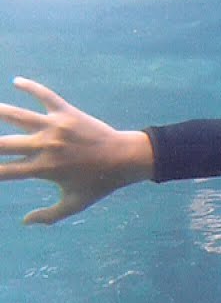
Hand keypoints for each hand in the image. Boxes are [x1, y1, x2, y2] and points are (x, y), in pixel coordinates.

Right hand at [0, 77, 153, 223]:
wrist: (127, 159)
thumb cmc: (100, 184)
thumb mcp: (75, 204)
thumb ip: (49, 215)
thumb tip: (25, 221)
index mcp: (43, 169)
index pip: (4, 171)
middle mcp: (45, 146)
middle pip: (2, 143)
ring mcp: (55, 127)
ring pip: (16, 115)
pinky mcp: (67, 112)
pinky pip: (45, 95)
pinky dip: (30, 87)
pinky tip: (16, 81)